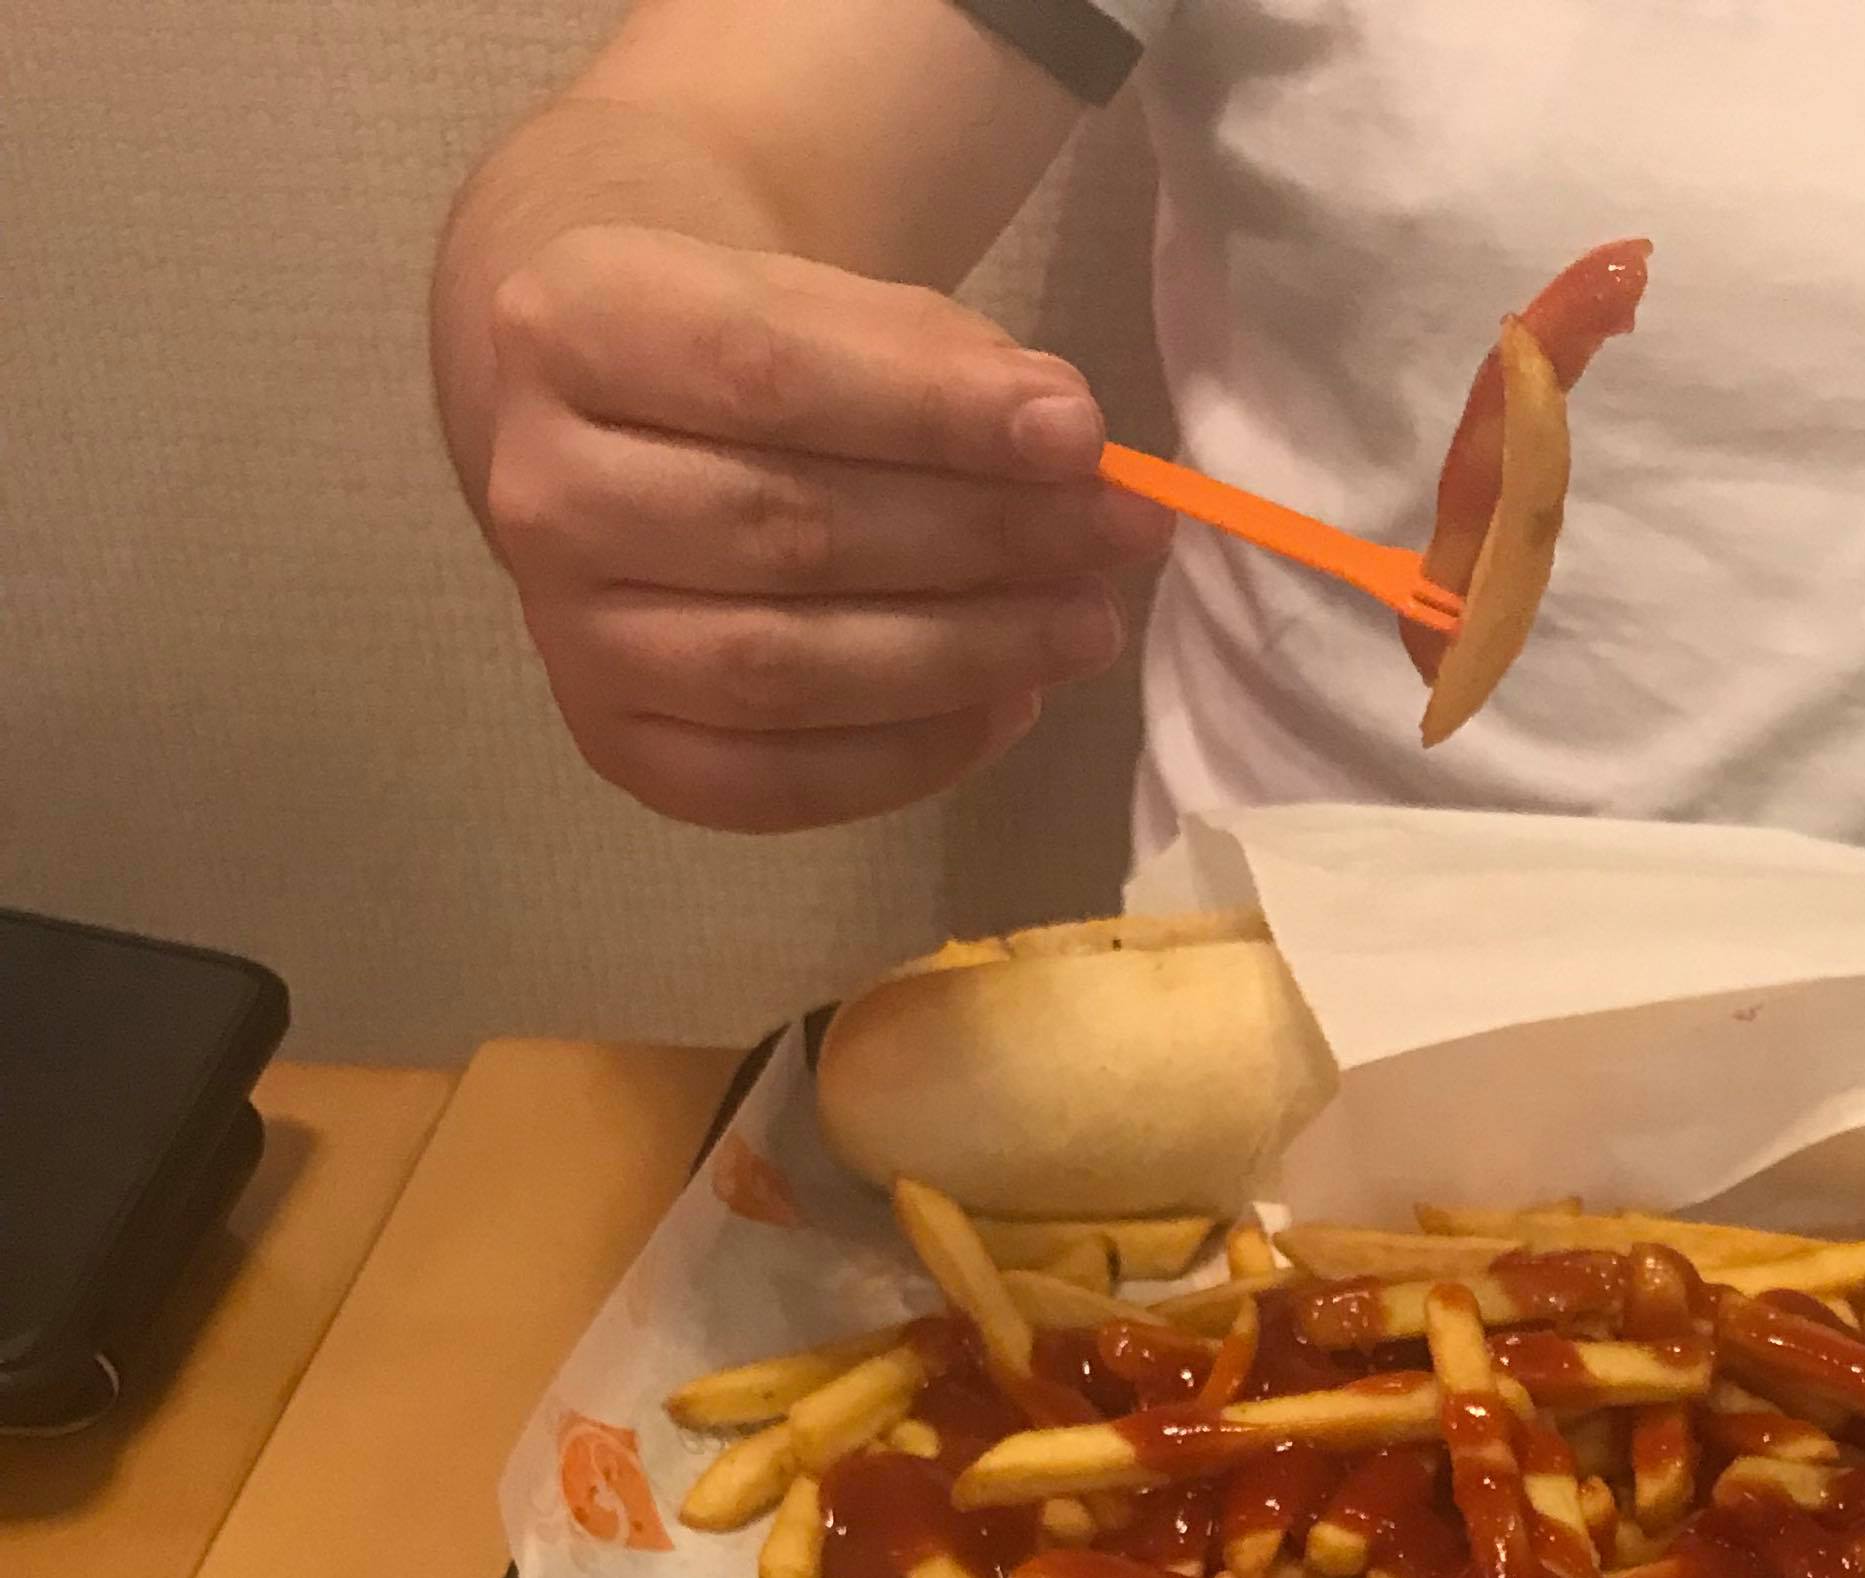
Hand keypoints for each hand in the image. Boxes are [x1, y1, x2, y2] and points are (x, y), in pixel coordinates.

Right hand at [478, 221, 1171, 830]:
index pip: (766, 373)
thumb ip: (937, 358)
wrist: (625, 417)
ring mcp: (566, 634)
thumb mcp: (826, 298)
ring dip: (965, 655)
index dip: (933, 413)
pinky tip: (1009, 702)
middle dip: (981, 541)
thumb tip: (1066, 441)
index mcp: (566, 327)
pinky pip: (780, 783)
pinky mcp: (618, 745)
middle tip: (1118, 537)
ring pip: (786, 669)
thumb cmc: (748, 349)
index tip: (1078, 435)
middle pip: (785, 531)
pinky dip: (915, 752)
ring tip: (1086, 624)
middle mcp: (538, 489)